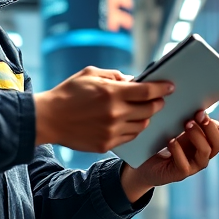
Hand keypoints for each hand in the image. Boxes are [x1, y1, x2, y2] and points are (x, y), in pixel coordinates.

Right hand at [33, 66, 174, 152]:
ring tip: (144, 111)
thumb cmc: (69, 92)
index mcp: (111, 93)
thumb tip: (133, 81)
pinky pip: (130, 137)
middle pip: (149, 110)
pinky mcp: (106, 144)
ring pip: (142, 125)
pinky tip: (131, 122)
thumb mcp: (90, 74)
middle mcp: (114, 113)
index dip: (162, 88)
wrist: (48, 118)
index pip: (147, 91)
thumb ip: (114, 76)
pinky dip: (134, 129)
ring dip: (146, 117)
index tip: (170, 86)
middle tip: (159, 99)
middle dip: (157, 103)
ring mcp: (111, 131)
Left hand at [119, 108, 218, 201]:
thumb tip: (201, 97)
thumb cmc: (167, 137)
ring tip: (187, 124)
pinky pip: (184, 164)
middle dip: (211, 126)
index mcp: (210, 140)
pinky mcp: (181, 173)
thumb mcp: (181, 123)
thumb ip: (195, 114)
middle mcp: (207, 153)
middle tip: (200, 114)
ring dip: (198, 136)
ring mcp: (195, 164)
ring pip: (206, 152)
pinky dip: (178, 151)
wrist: (148, 161)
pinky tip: (171, 140)